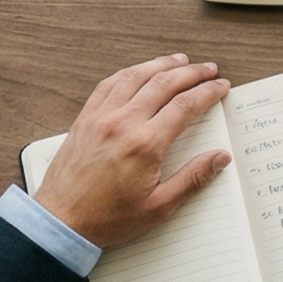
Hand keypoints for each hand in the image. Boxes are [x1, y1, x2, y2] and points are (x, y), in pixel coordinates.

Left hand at [32, 54, 232, 249]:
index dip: (208, 92)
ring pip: (136, 76)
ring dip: (161, 64)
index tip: (220, 87)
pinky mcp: (85, 118)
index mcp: (145, 144)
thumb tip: (220, 158)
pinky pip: (108, 84)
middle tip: (208, 69)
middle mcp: (123, 123)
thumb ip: (192, 179)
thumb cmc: (107, 218)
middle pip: (164, 83)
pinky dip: (128, 72)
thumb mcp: (158, 206)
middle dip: (191, 73)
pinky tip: (138, 70)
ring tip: (180, 60)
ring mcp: (101, 117)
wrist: (62, 221)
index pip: (185, 105)